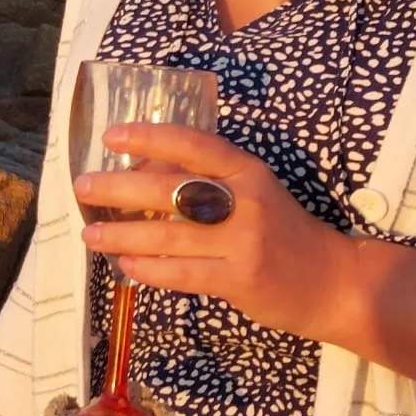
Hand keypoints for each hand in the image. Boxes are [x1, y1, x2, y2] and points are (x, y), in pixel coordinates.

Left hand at [75, 122, 356, 342]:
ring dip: (123, 236)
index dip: (151, 137)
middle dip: (119, 189)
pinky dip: (150, 270)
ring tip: (90, 235)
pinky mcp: (240, 280)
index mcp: (248, 170)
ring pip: (169, 236)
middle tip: (82, 187)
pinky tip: (126, 267)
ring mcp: (243, 242)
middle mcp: (246, 201)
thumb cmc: (284, 230)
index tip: (112, 136)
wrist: (334, 280)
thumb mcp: (254, 192)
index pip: (194, 145)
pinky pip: (183, 274)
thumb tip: (143, 174)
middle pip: (171, 190)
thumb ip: (209, 181)